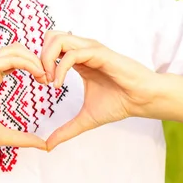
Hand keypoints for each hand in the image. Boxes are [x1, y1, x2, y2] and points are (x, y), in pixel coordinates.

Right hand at [0, 43, 48, 150]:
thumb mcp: (2, 134)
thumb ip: (22, 138)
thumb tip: (43, 146)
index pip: (17, 61)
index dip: (35, 67)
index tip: (47, 82)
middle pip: (19, 50)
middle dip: (38, 59)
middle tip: (50, 77)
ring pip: (16, 50)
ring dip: (35, 59)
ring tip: (45, 75)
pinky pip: (10, 58)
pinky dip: (27, 62)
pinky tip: (38, 74)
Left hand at [41, 31, 158, 150]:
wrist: (142, 100)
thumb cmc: (119, 103)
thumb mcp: (86, 118)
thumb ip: (66, 129)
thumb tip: (48, 146)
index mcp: (78, 58)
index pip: (50, 46)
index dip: (40, 62)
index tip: (41, 84)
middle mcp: (82, 49)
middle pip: (50, 36)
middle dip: (39, 57)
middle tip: (42, 80)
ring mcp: (90, 49)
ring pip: (57, 39)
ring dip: (47, 59)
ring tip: (50, 82)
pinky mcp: (99, 53)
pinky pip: (72, 54)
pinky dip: (60, 68)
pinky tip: (58, 85)